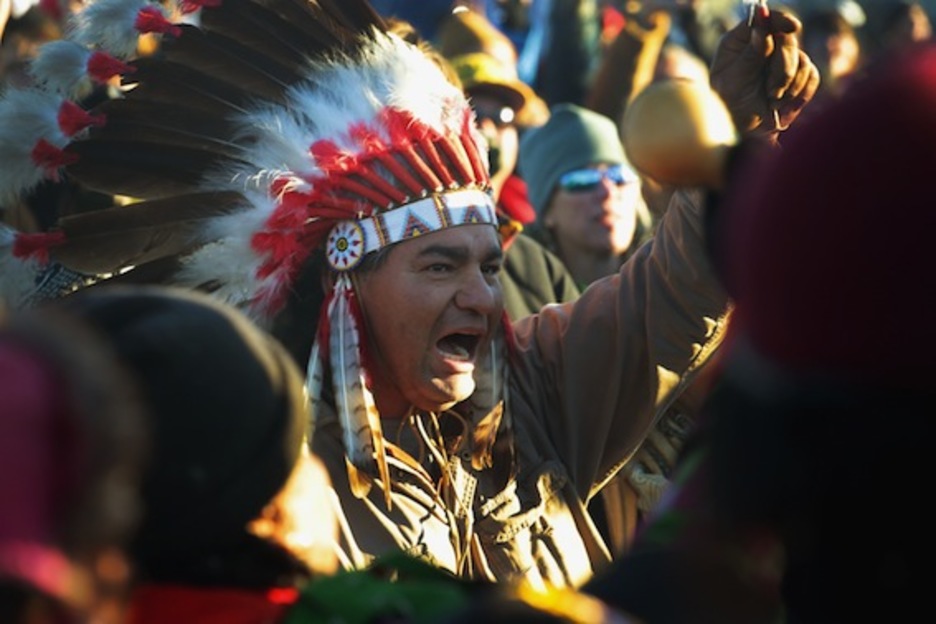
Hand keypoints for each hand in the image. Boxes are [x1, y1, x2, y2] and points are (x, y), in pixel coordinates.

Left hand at [709, 8, 819, 136]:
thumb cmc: (731, 108)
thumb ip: (751, 53)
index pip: (763, 19)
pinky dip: (800, 92)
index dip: (779, 20)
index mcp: (740, 42)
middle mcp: (762, 47)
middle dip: (782, 67)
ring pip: (802, 59)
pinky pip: (812, 75)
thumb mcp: (734, 81)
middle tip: (771, 90)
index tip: (793, 28)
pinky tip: (784, 104)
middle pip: (787, 40)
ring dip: (789, 84)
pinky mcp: (799, 76)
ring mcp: (782, 60)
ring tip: (772, 99)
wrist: (747, 135)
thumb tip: (762, 20)